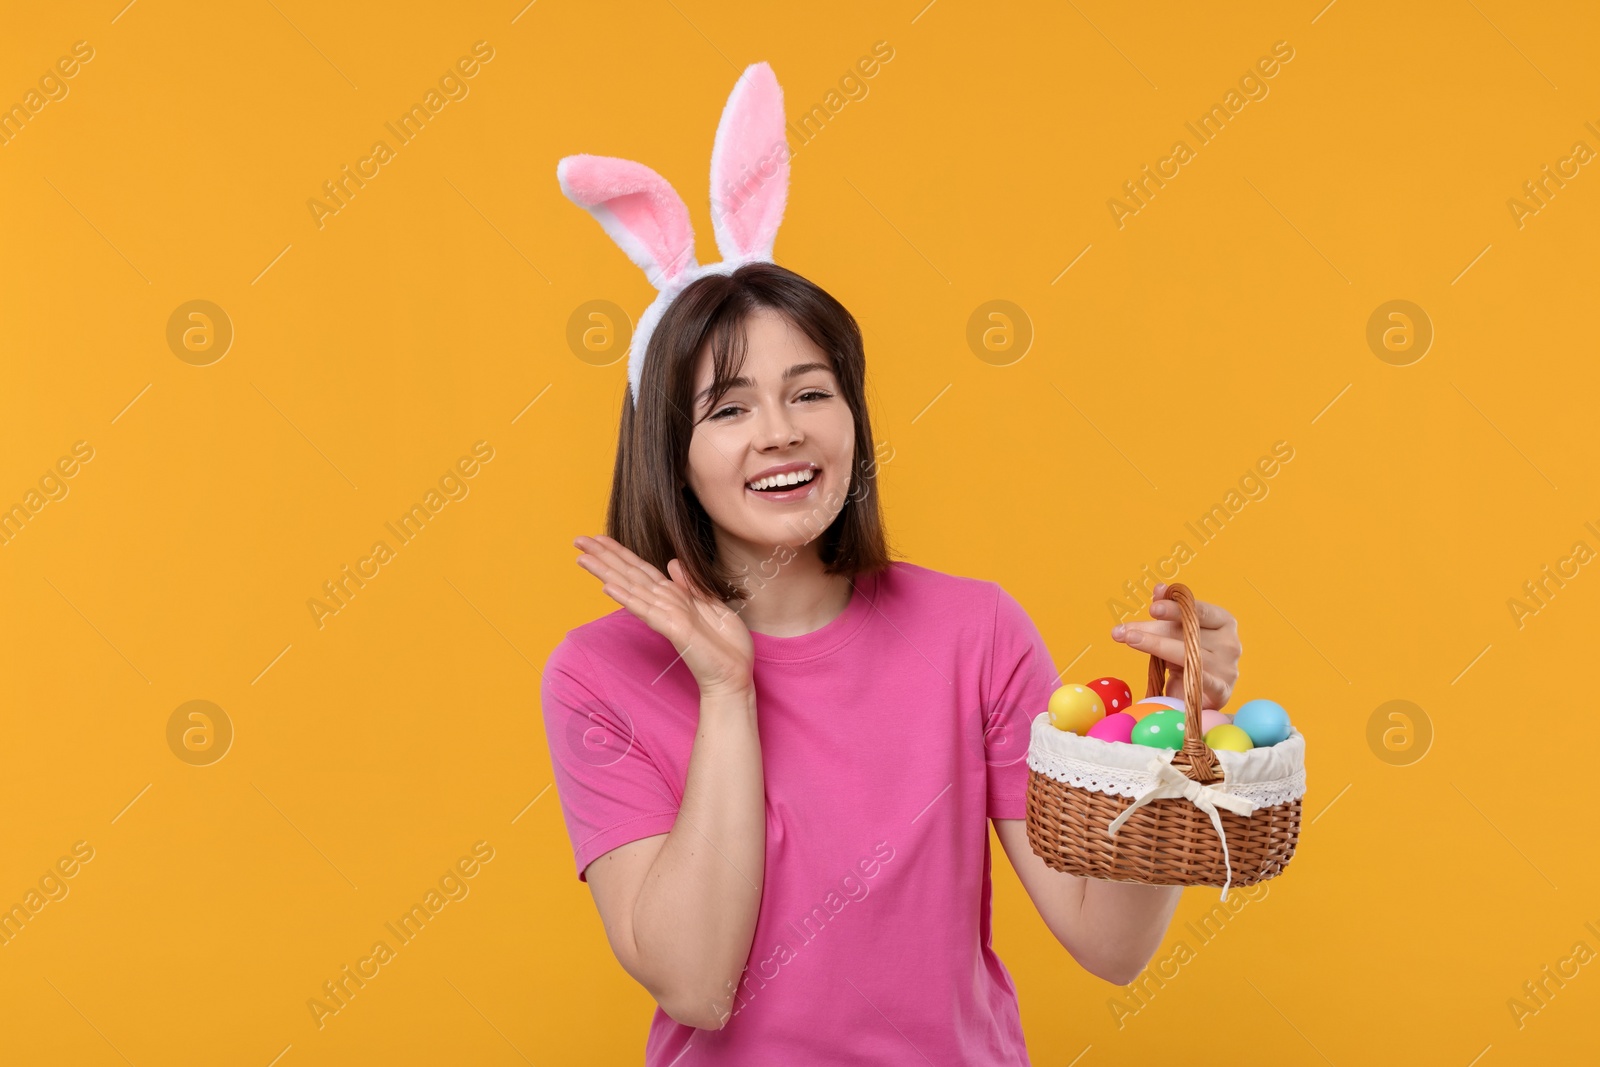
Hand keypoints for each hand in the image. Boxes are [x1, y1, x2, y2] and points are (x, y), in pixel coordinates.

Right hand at [573, 534, 754, 697]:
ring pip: (631, 588)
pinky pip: (647, 611)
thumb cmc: (724, 646)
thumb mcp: (713, 605)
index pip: (640, 569)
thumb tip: (671, 562)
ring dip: (606, 572)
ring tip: (582, 558)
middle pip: (628, 574)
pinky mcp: (673, 629)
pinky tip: (608, 588)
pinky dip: (627, 598)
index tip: (598, 538)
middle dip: (603, 556)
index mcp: (673, 596)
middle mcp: (664, 604)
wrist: (733, 676)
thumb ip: (691, 584)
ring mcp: (665, 616)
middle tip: (578, 540)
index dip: (619, 552)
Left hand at [1110, 583, 1240, 710]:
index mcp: (1223, 622)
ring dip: (1156, 646)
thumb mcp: (1173, 632)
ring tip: (1130, 640)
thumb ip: (1165, 613)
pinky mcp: (1221, 691)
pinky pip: (1200, 680)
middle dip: (1154, 630)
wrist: (1198, 693)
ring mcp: (1228, 668)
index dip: (1176, 608)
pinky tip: (1166, 673)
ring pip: (1189, 654)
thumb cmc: (1186, 656)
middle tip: (1126, 630)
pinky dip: (1183, 676)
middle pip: (1190, 632)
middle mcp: (1230, 643)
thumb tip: (1159, 589)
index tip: (1153, 608)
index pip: (1199, 610)